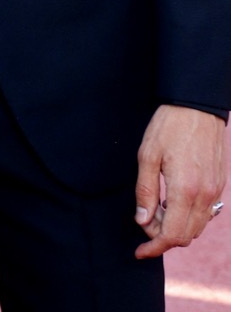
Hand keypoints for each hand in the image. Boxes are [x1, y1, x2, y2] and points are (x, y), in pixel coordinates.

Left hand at [134, 104, 226, 257]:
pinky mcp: (218, 185)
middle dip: (162, 236)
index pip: (171, 235)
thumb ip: (145, 190)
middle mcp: (204, 196)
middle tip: (144, 219)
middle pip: (185, 236)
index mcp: (185, 190)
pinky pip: (205, 214)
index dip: (154, 247)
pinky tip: (172, 200)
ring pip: (196, 227)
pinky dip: (188, 217)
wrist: (196, 107)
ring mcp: (214, 191)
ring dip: (176, 227)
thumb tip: (142, 220)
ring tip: (156, 207)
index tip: (139, 251)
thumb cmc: (168, 127)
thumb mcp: (147, 155)